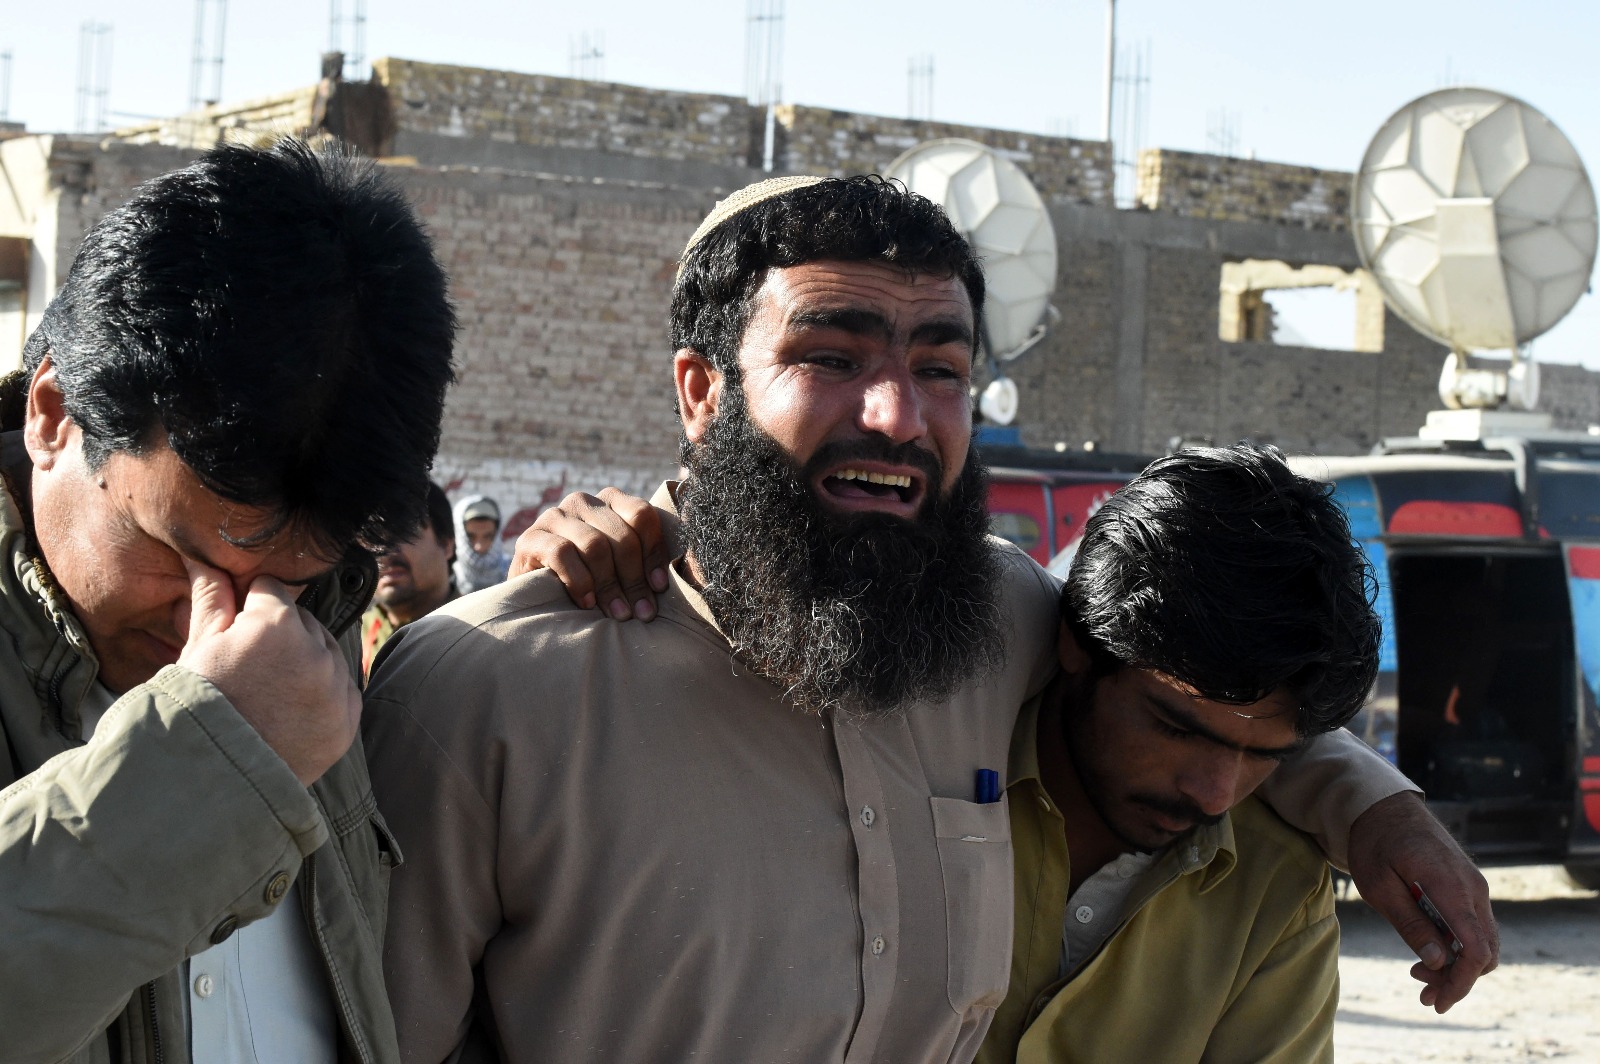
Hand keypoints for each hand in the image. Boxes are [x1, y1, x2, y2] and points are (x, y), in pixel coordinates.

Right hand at [176, 558, 361, 785]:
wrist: (212, 782)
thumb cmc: (196, 708)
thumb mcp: (198, 649)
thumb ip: (211, 598)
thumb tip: (203, 555)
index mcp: (275, 622)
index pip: (271, 589)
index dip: (250, 608)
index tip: (236, 633)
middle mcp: (315, 648)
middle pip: (301, 620)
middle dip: (279, 635)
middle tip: (250, 670)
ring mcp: (336, 685)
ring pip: (324, 652)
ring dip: (305, 663)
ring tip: (269, 694)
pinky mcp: (349, 718)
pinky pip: (341, 689)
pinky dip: (323, 695)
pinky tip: (291, 712)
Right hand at [509, 487, 668, 620]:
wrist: (534, 595)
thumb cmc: (590, 584)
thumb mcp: (621, 568)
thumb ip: (647, 563)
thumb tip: (687, 576)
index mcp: (611, 502)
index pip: (642, 515)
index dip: (654, 553)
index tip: (659, 588)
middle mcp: (583, 502)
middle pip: (621, 536)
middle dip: (634, 579)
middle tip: (641, 612)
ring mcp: (555, 516)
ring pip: (595, 545)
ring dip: (610, 586)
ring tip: (618, 614)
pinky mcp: (530, 538)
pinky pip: (562, 553)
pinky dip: (580, 581)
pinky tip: (586, 603)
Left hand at [1346, 791, 1497, 1012]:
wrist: (1384, 807)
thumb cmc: (1375, 844)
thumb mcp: (1379, 886)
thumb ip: (1410, 923)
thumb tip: (1439, 961)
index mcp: (1451, 887)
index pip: (1474, 949)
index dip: (1460, 982)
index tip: (1437, 1001)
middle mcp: (1473, 888)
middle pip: (1483, 951)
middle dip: (1458, 980)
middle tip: (1422, 993)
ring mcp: (1474, 886)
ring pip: (1482, 941)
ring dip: (1458, 965)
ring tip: (1420, 974)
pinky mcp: (1468, 886)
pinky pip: (1474, 925)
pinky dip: (1459, 946)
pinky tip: (1431, 952)